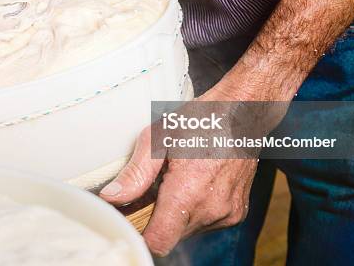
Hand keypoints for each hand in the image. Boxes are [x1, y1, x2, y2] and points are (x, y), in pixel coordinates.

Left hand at [99, 82, 278, 256]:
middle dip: (156, 218)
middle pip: (171, 236)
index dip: (141, 233)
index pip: (159, 241)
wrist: (243, 112)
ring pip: (188, 230)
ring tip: (176, 181)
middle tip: (154, 188)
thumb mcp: (159, 138)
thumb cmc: (201, 118)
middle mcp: (212, 208)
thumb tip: (111, 197)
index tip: (134, 215)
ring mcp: (228, 212)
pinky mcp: (237, 212)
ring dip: (176, 214)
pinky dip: (195, 210)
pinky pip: (206, 223)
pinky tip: (195, 184)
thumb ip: (135, 173)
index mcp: (189, 191)